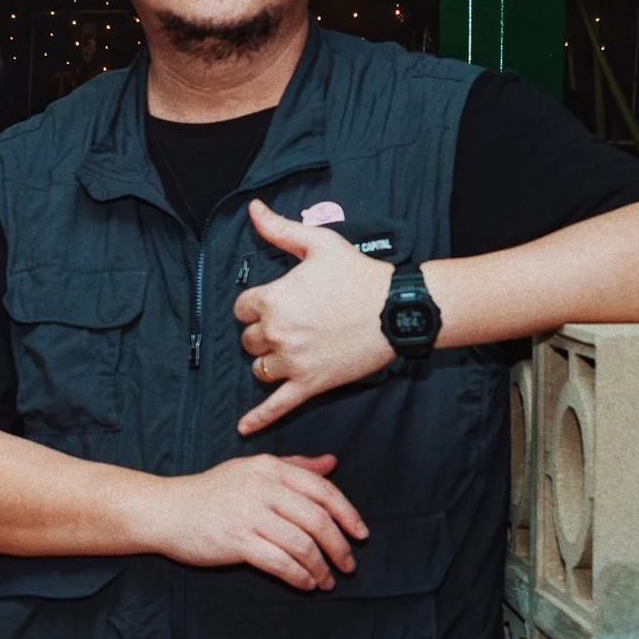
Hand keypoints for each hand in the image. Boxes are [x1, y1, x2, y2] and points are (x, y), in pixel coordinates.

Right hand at [135, 453, 367, 590]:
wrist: (166, 510)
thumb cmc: (211, 492)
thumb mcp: (251, 469)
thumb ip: (294, 466)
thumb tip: (331, 463)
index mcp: (269, 468)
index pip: (323, 490)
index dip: (348, 514)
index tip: (361, 535)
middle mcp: (262, 487)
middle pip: (318, 520)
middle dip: (339, 547)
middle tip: (348, 565)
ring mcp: (248, 514)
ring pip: (302, 545)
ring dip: (321, 567)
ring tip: (326, 580)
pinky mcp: (236, 540)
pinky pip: (280, 562)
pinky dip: (299, 576)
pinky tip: (305, 583)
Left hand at [234, 199, 396, 435]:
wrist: (397, 309)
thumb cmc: (359, 274)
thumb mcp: (318, 243)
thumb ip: (279, 229)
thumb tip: (253, 209)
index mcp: (273, 299)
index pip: (241, 307)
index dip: (256, 304)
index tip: (274, 302)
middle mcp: (277, 332)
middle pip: (247, 340)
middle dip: (262, 333)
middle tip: (290, 324)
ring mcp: (294, 361)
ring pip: (259, 369)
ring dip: (267, 361)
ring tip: (288, 351)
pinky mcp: (311, 384)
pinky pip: (277, 405)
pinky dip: (259, 418)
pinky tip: (244, 428)